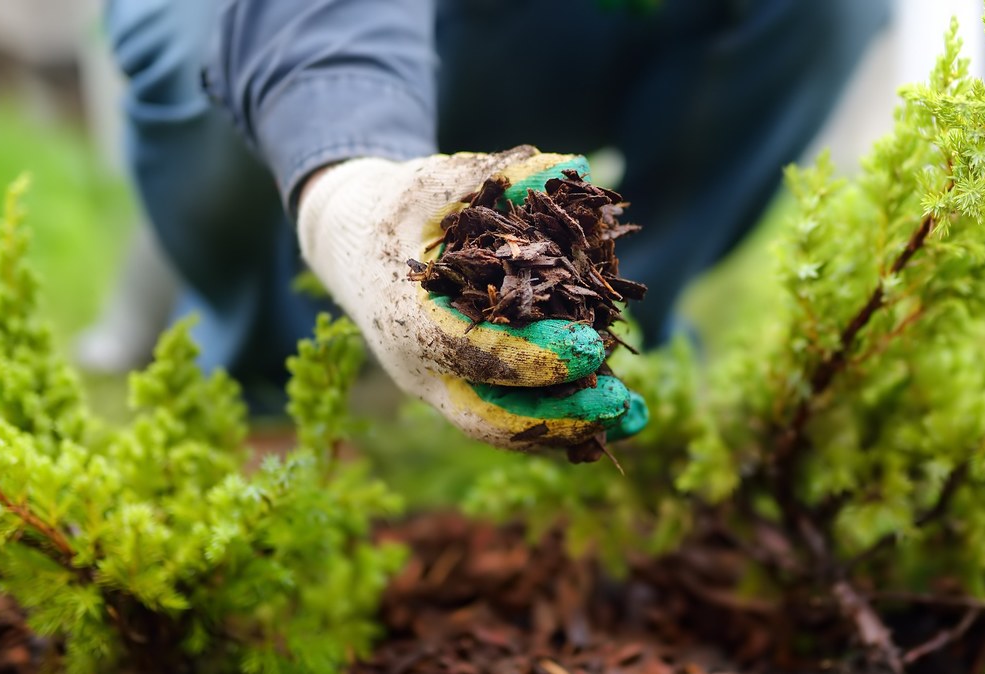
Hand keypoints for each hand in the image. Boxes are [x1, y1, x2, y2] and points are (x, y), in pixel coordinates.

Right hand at [297, 146, 646, 450]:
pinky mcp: (461, 392)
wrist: (350, 243)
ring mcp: (438, 388)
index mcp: (405, 316)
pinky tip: (622, 416)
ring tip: (634, 418)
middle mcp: (418, 367)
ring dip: (570, 429)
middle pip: (488, 416)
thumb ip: (502, 175)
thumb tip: (572, 168)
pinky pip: (513, 419)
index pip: (470, 351)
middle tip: (619, 401)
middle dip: (557, 417)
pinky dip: (565, 422)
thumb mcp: (438, 180)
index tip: (591, 347)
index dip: (533, 355)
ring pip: (504, 429)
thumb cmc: (398, 207)